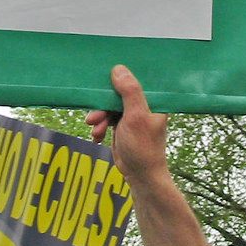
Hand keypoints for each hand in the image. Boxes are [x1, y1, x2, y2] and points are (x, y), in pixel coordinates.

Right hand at [85, 65, 168, 183]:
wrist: (140, 175)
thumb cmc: (143, 147)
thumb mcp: (135, 116)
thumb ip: (129, 92)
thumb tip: (118, 69)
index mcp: (153, 99)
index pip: (135, 79)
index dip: (119, 76)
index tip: (102, 75)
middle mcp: (143, 105)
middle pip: (117, 93)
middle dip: (103, 105)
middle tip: (93, 117)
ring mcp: (132, 116)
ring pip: (109, 107)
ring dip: (100, 117)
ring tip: (96, 130)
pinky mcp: (122, 126)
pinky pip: (107, 119)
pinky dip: (100, 127)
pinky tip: (97, 136)